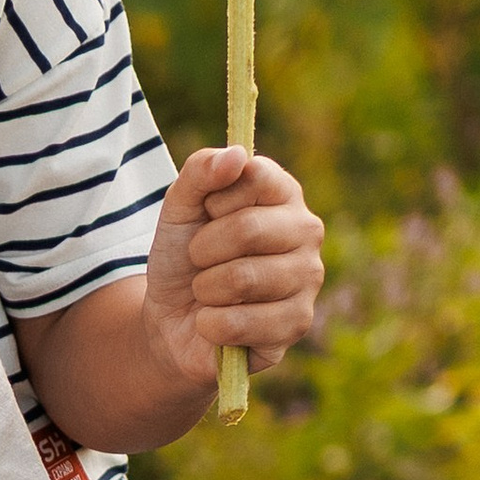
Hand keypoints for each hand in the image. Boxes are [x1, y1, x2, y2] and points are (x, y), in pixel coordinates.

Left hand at [142, 148, 324, 389]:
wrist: (171, 317)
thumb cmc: (183, 256)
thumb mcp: (179, 207)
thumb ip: (200, 171)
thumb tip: (235, 154)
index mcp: (283, 193)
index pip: (254, 176)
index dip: (214, 200)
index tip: (206, 215)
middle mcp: (306, 231)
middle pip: (247, 229)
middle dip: (202, 249)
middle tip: (200, 261)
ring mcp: (308, 278)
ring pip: (243, 279)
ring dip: (205, 289)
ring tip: (209, 292)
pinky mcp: (297, 323)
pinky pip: (241, 322)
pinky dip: (211, 324)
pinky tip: (217, 323)